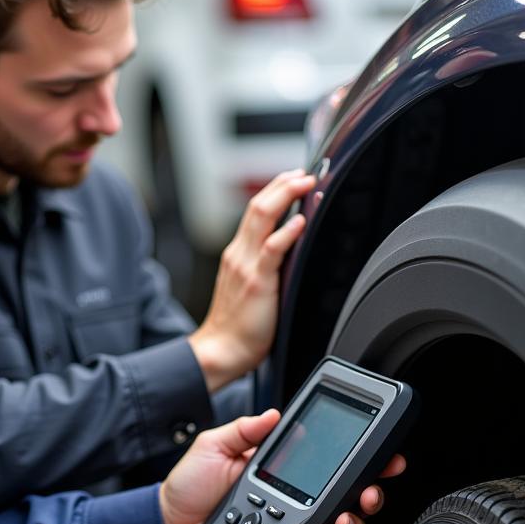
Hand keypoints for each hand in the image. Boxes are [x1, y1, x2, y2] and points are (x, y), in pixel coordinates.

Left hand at [158, 411, 406, 523]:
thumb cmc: (190, 485)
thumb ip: (246, 430)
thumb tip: (274, 415)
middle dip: (364, 509)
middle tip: (362, 501)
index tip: (387, 464)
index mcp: (286, 481)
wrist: (166, 520)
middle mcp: (294, 512)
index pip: (335, 477)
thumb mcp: (216, 446)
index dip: (367, 472)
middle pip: (348, 515)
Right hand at [188, 170, 315, 392]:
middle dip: (282, 184)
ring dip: (285, 196)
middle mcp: (238, 254)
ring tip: (304, 183)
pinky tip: (300, 222)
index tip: (293, 179)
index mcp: (236, 254)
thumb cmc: (237, 327)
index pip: (255, 212)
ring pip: (262, 218)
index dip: (274, 191)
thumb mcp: (249, 288)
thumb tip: (290, 252)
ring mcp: (245, 266)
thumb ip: (264, 267)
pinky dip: (286, 233)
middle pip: (258, 207)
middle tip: (303, 173)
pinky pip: (271, 251)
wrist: (221, 351)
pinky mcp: (256, 282)